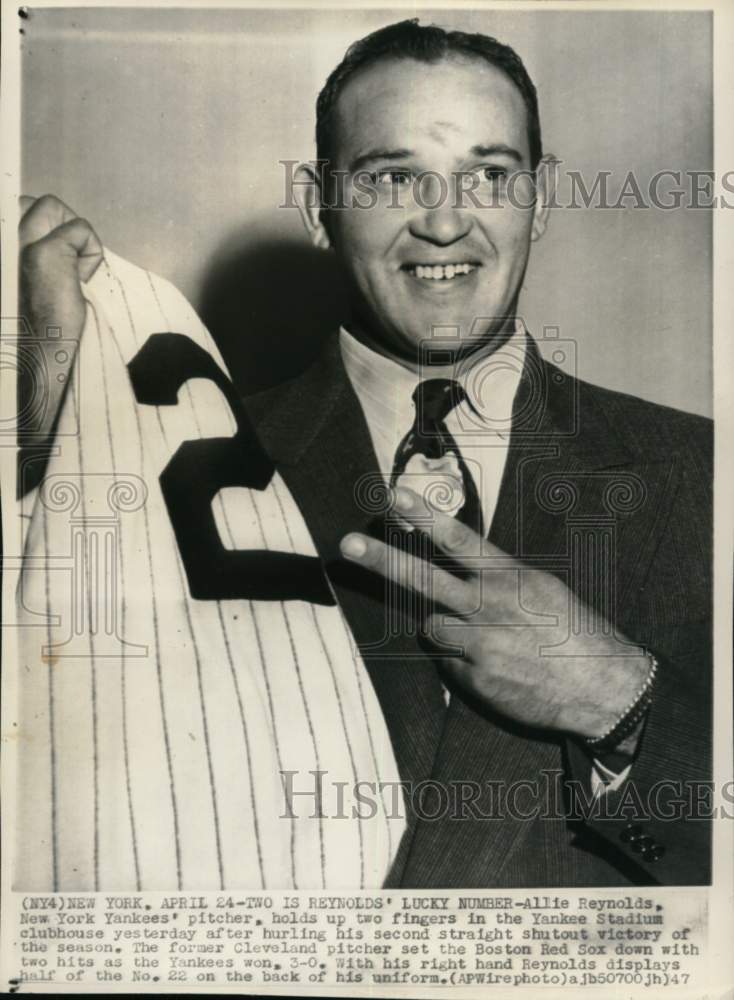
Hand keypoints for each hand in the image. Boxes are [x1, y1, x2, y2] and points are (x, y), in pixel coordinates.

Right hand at [18, 194, 102, 439]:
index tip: (55, 264)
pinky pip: (80, 230)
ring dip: (72, 237)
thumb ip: (30, 260)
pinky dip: (92, 252)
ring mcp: (14, 247)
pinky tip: (86, 283)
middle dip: (57, 227)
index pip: (11, 209)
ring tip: (74, 278)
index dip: (39, 230)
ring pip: (52, 206)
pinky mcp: (42, 257)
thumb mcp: (27, 288)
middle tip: (67, 272)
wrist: (38, 374)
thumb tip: (56, 237)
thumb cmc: (36, 341)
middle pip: (31, 202)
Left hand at [340, 486, 649, 739]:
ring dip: (444, 628)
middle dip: (382, 559)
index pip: (460, 540)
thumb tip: (461, 572)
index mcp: (510, 578)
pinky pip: (449, 663)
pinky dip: (462, 662)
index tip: (396, 497)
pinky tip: (494, 666)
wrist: (604, 689)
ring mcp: (479, 645)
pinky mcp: (474, 679)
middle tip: (347, 543)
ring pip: (430, 627)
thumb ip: (498, 579)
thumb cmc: (575, 632)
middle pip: (423, 579)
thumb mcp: (543, 590)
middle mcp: (489, 608)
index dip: (426, 517)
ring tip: (483, 637)